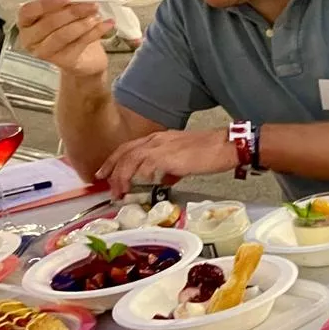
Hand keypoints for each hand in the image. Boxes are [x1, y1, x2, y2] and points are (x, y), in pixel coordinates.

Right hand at [17, 0, 109, 77]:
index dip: (48, 2)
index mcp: (27, 23)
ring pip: (63, 35)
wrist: (84, 58)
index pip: (30, 10)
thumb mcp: (65, 11)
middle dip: (72, 12)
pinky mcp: (63, 61)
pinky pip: (79, 44)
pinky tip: (107, 24)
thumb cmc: (69, 31)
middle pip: (49, 23)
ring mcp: (45, 53)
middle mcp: (31, 39)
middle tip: (91, 5)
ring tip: (97, 15)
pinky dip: (95, 32)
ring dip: (83, 23)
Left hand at [95, 129, 232, 196]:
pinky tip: (135, 186)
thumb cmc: (210, 152)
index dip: (116, 159)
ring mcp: (160, 147)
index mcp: (160, 138)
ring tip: (118, 191)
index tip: (107, 172)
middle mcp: (156, 140)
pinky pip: (144, 167)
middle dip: (111, 168)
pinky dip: (136, 177)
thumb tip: (164, 179)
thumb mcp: (185, 159)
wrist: (225, 146)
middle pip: (124, 152)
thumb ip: (171, 169)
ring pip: (130, 159)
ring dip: (121, 176)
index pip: (130, 147)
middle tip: (103, 182)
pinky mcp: (167, 156)